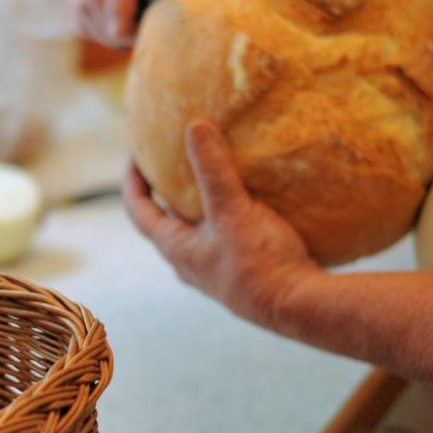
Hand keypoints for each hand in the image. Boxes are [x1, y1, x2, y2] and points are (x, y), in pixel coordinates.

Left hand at [124, 122, 320, 327]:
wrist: (299, 306)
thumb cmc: (259, 263)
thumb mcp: (232, 211)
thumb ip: (213, 169)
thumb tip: (194, 126)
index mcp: (175, 248)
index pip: (138, 210)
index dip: (133, 179)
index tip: (136, 152)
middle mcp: (189, 262)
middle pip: (166, 218)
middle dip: (167, 187)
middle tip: (174, 156)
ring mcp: (214, 268)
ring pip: (197, 227)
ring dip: (198, 200)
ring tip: (210, 171)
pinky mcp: (241, 269)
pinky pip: (224, 233)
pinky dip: (225, 211)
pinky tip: (247, 198)